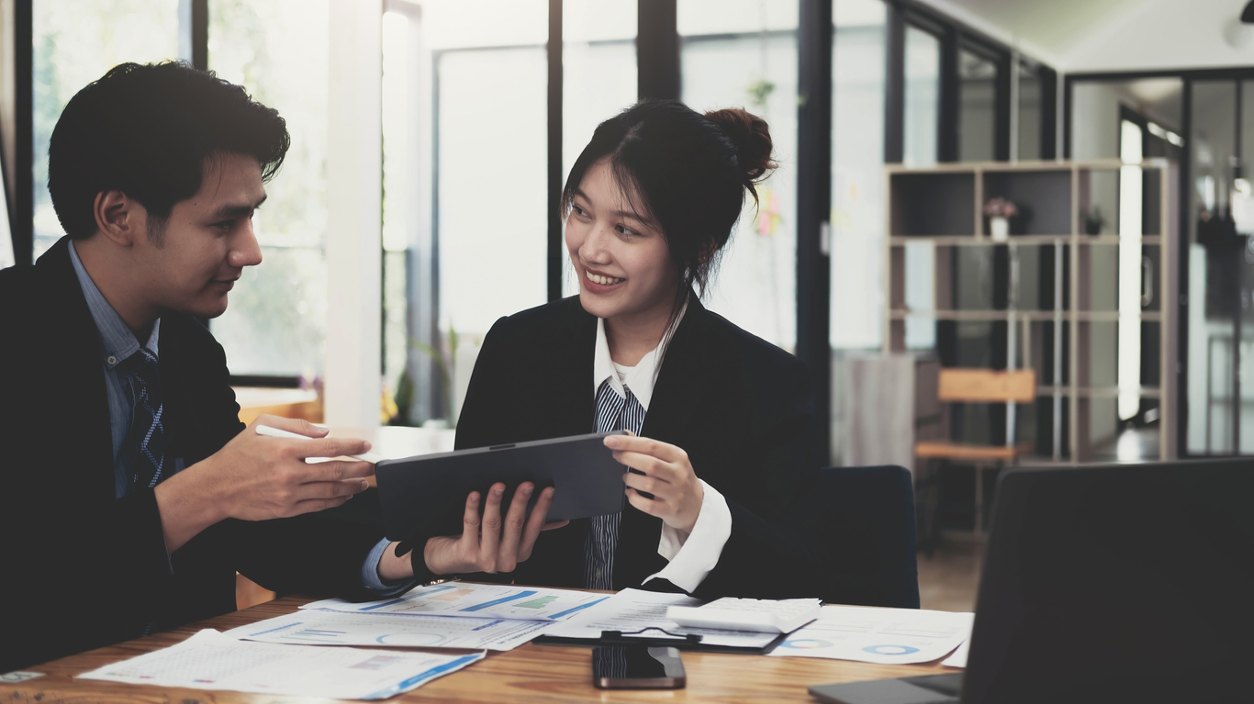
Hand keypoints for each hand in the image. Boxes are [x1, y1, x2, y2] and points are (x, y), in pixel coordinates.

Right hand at [156, 414, 374, 548]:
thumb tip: (325, 432)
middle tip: (372, 467)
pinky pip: (317, 506)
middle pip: (334, 471)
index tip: (365, 446)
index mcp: (285, 449)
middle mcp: (289, 472)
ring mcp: (288, 494)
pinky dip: (334, 501)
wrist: (215, 487)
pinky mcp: (285, 510)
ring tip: (363, 483)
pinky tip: (343, 496)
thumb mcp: (261, 426)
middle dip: (358, 469)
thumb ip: (296, 426)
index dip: (352, 447)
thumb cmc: (238, 453)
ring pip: (329, 491)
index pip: (329, 447)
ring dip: (351, 487)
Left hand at [422, 482, 566, 575]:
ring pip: (493, 523)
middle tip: (526, 483)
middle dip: (522, 501)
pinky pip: (471, 525)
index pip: (535, 527)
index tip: (548, 489)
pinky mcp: (467, 554)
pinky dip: (473, 507)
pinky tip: (474, 494)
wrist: (449, 560)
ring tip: (499, 485)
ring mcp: (486, 558)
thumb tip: (561, 520)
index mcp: (521, 553)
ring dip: (496, 501)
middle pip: (515, 524)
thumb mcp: (510, 539)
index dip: (542, 507)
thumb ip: (531, 529)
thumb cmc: (482, 544)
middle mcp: (506, 559)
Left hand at [605, 433, 703, 534]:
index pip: (651, 445)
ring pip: (648, 484)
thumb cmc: (678, 478)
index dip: (628, 442)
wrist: (697, 505)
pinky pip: (647, 505)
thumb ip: (649, 448)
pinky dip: (634, 498)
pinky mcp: (670, 510)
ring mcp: (676, 493)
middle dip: (628, 458)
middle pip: (650, 464)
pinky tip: (630, 492)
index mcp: (678, 457)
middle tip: (615, 456)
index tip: (610, 441)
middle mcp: (679, 474)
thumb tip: (625, 435)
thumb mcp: (670, 459)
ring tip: (625, 476)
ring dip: (631, 479)